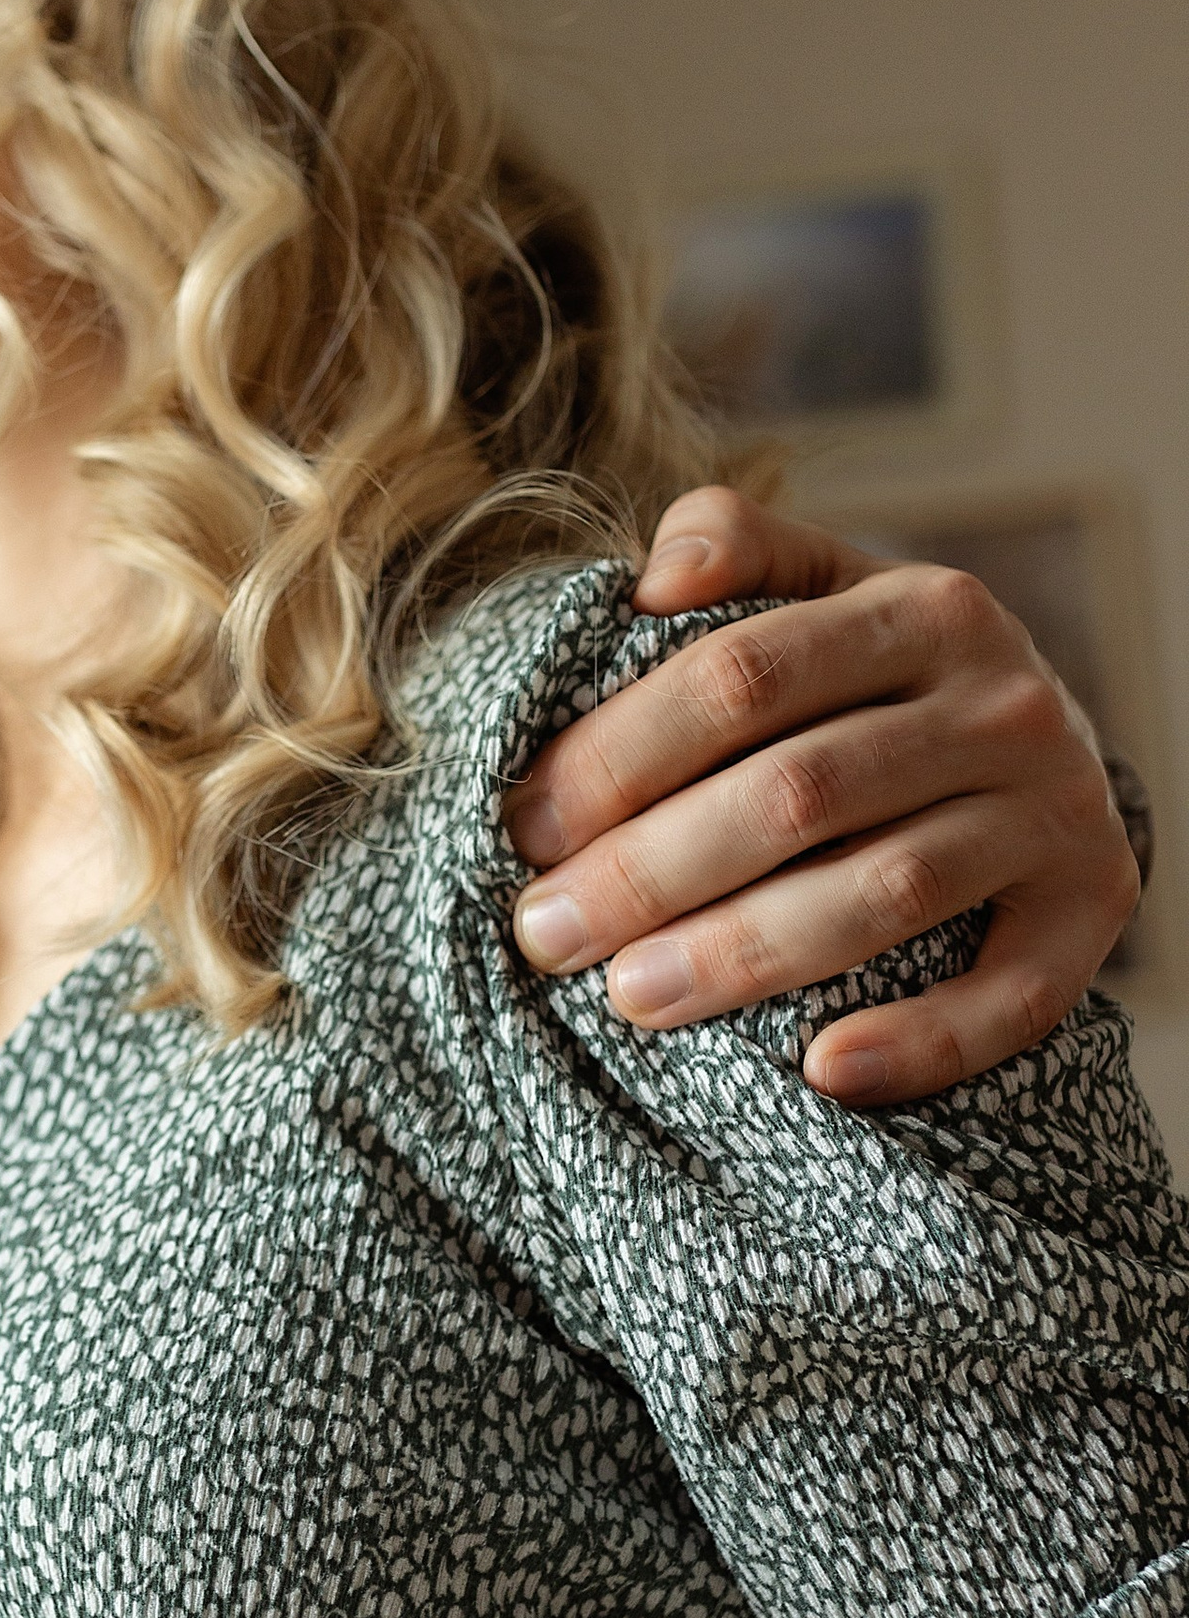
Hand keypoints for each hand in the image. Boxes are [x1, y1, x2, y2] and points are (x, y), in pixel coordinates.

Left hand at [503, 484, 1139, 1104]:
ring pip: (888, 891)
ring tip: (630, 997)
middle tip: (545, 933)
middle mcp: (1002, 704)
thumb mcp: (824, 587)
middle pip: (798, 791)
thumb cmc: (883, 678)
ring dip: (746, 953)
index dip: (618, 754)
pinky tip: (820, 1072)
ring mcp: (1054, 812)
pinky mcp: (1092, 911)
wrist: (1048, 747)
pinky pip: (1012, 996)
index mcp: (921, 608)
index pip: (742, 676)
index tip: (525, 826)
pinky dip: (919, 1041)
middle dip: (650, 870)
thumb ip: (736, 545)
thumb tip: (656, 578)